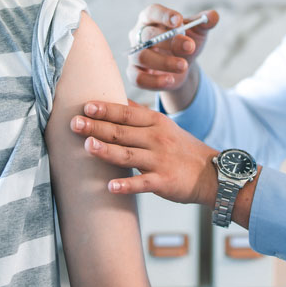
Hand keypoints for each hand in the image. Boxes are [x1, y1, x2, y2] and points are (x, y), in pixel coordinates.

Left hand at [71, 100, 217, 206]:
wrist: (211, 173)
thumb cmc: (182, 149)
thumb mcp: (164, 125)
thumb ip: (140, 114)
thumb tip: (118, 100)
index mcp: (155, 122)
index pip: (126, 113)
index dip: (106, 109)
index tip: (86, 106)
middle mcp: (156, 138)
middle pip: (122, 132)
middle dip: (97, 127)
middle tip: (74, 123)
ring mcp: (160, 160)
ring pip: (129, 154)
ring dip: (107, 151)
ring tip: (87, 146)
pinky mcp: (163, 181)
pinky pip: (142, 183)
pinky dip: (127, 185)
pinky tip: (111, 186)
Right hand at [127, 4, 219, 92]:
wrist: (182, 67)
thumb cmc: (185, 43)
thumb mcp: (197, 32)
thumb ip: (205, 22)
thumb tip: (213, 16)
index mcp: (151, 19)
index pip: (152, 12)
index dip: (164, 16)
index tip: (179, 21)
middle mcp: (138, 35)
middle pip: (148, 35)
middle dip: (170, 41)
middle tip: (190, 47)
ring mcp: (134, 54)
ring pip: (142, 56)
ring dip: (164, 62)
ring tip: (184, 66)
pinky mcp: (134, 73)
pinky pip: (137, 78)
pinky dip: (154, 81)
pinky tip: (170, 80)